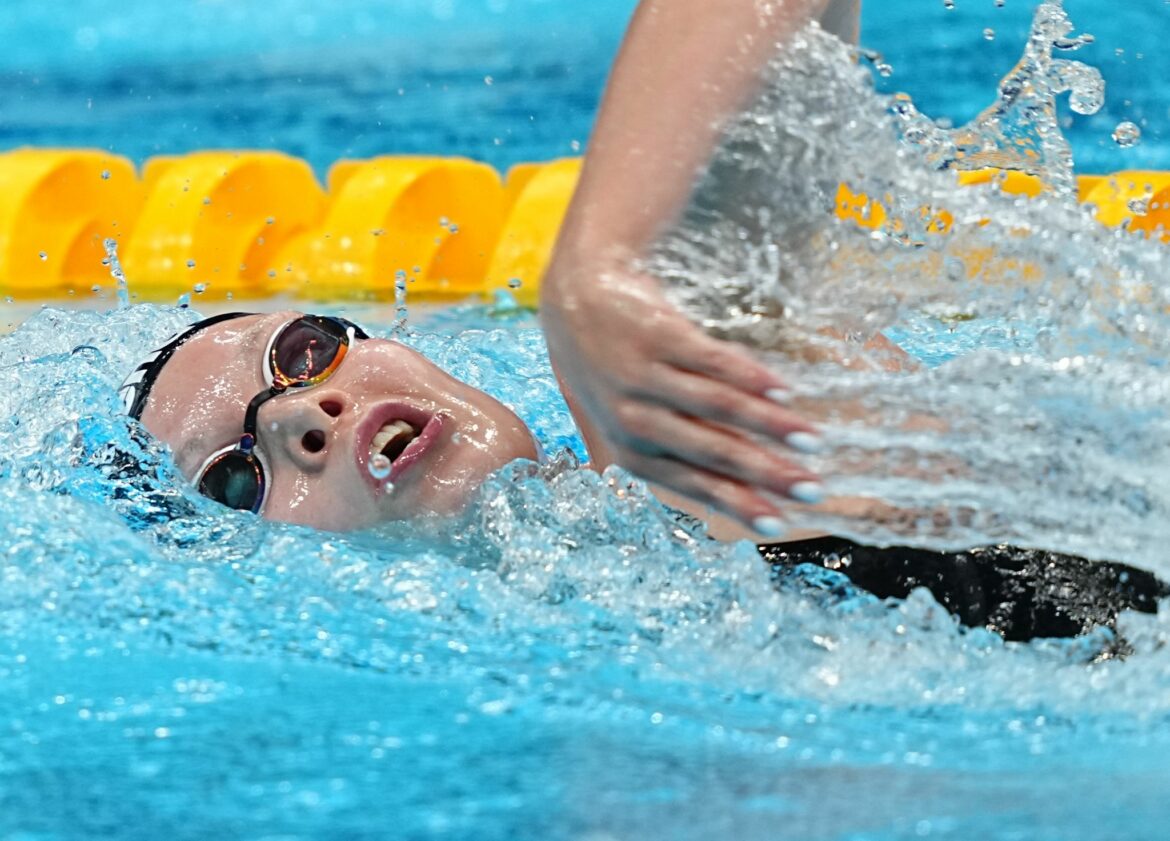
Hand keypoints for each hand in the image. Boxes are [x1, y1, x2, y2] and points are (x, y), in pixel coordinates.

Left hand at [540, 259, 823, 535]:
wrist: (575, 301)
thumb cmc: (611, 371)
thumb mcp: (630, 420)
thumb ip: (676, 452)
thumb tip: (736, 494)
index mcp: (632, 452)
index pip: (696, 485)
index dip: (739, 506)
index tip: (780, 525)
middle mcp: (634, 419)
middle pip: (713, 451)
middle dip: (767, 474)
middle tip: (812, 490)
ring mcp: (642, 377)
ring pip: (718, 406)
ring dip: (770, 426)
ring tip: (811, 440)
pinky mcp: (656, 336)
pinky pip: (711, 360)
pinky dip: (750, 377)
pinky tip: (784, 391)